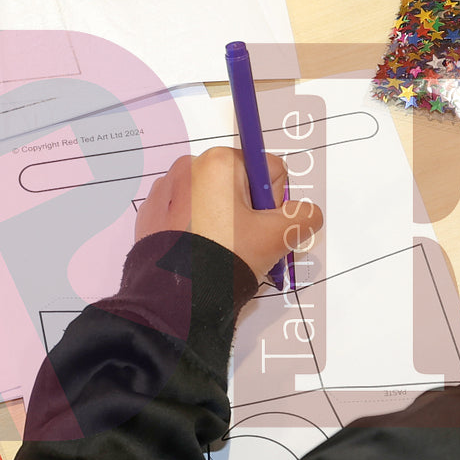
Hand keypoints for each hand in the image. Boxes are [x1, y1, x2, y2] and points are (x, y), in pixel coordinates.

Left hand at [135, 148, 323, 279]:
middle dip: (248, 213)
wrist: (174, 298)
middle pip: (241, 185)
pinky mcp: (152, 213)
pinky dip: (198, 229)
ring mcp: (166, 189)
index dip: (274, 203)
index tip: (261, 228)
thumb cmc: (225, 257)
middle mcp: (189, 166)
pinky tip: (199, 252)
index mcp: (219, 161)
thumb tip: (307, 214)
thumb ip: (302, 218)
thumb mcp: (276, 237)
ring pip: (215, 201)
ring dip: (224, 222)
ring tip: (220, 250)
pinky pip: (189, 214)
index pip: (270, 171)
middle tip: (244, 244)